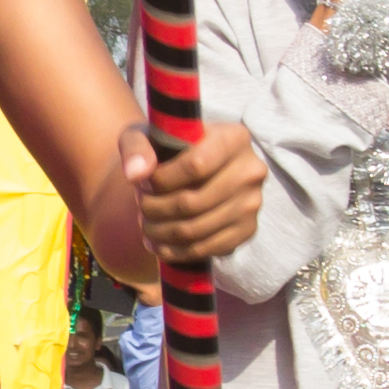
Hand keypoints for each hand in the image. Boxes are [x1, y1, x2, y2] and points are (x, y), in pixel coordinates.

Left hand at [132, 118, 264, 269]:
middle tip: (140, 206)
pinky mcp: (247, 230)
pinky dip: (175, 252)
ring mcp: (253, 203)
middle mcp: (251, 170)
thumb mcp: (146, 136)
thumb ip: (136, 148)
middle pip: (193, 202)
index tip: (144, 182)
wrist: (192, 169)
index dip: (161, 180)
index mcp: (234, 138)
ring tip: (145, 225)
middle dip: (155, 209)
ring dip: (160, 233)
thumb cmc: (167, 148)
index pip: (196, 165)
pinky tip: (157, 243)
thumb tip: (135, 174)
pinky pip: (206, 249)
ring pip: (196, 230)